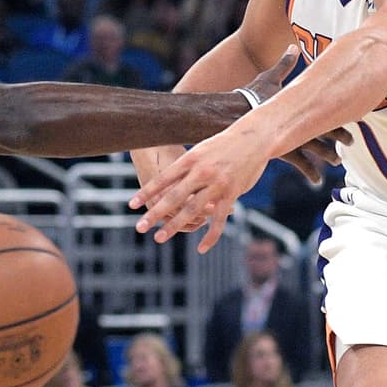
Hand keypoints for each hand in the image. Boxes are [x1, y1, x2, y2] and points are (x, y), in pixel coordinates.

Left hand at [131, 123, 269, 253]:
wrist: (255, 137)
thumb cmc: (225, 143)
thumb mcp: (201, 149)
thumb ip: (186, 166)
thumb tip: (169, 179)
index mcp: (190, 160)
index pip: (163, 179)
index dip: (146, 192)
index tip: (132, 205)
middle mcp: (201, 172)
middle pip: (173, 197)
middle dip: (154, 214)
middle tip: (140, 227)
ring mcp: (216, 184)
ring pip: (191, 210)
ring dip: (174, 226)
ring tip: (159, 238)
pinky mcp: (232, 193)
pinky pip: (218, 220)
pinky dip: (210, 236)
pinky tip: (201, 248)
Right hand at [243, 46, 350, 184]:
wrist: (232, 115)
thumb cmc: (251, 96)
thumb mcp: (269, 78)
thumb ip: (284, 65)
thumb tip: (292, 46)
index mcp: (303, 105)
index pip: (331, 111)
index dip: (343, 115)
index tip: (355, 121)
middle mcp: (303, 123)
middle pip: (330, 132)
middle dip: (341, 138)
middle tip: (350, 143)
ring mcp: (295, 139)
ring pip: (320, 151)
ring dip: (329, 157)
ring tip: (336, 162)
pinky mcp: (284, 152)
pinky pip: (302, 166)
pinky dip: (310, 173)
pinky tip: (316, 181)